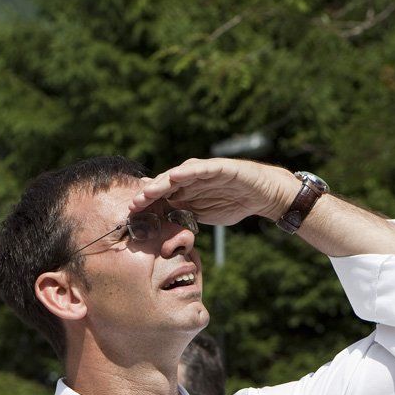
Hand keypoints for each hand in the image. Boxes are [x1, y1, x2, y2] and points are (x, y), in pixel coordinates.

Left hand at [129, 158, 299, 225]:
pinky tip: (175, 176)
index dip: (146, 204)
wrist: (262, 196)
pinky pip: (201, 168)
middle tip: (133, 204)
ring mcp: (204, 171)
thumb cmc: (233, 203)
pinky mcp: (219, 168)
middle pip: (164, 185)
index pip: (161, 196)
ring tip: (147, 191)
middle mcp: (191, 178)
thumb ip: (184, 215)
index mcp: (186, 190)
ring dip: (161, 183)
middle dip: (148, 195)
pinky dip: (187, 171)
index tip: (131, 214)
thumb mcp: (203, 215)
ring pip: (177, 175)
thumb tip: (162, 227)